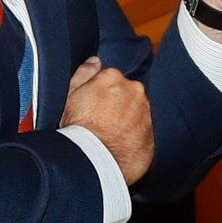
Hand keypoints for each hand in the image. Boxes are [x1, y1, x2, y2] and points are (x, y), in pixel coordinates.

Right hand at [59, 56, 154, 185]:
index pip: (111, 80)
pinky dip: (136, 136)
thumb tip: (95, 61)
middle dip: (118, 105)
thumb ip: (83, 73)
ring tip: (111, 136)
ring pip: (138, 111)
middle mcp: (134, 90)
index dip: (101, 95)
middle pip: (127, 93)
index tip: (95, 107)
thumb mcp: (69, 96)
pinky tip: (121, 145)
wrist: (92, 161)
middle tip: (102, 122)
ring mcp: (146, 112)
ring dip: (128, 120)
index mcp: (113, 78)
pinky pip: (145, 131)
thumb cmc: (77, 128)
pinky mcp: (152, 134)